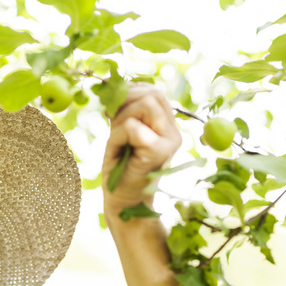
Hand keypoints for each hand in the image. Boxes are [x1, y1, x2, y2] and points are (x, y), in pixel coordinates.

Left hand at [102, 84, 180, 210]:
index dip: (130, 93)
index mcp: (167, 125)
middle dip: (125, 101)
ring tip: (117, 139)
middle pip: (152, 93)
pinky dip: (117, 134)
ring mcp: (170, 142)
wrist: (122, 201)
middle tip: (110, 120)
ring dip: (121, 118)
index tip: (113, 110)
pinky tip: (118, 149)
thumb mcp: (122, 131)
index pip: (153, 91)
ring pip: (144, 105)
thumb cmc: (121, 167)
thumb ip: (126, 110)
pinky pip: (132, 126)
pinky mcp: (159, 152)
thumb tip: (116, 84)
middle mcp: (174, 132)